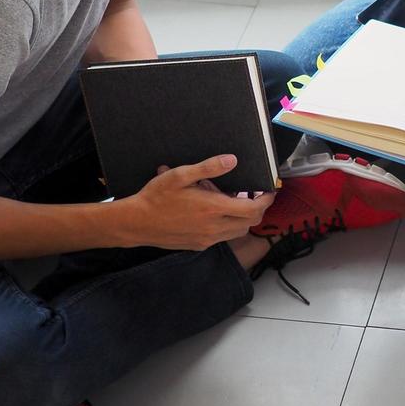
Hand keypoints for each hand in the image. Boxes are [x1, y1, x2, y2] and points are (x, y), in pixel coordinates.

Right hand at [124, 155, 274, 250]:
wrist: (136, 223)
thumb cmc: (156, 198)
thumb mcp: (181, 175)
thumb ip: (208, 167)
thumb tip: (232, 160)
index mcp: (213, 209)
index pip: (253, 210)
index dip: (266, 200)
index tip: (268, 191)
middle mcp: (214, 228)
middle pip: (250, 223)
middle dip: (256, 208)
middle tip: (250, 193)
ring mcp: (206, 239)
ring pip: (237, 231)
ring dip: (241, 218)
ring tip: (229, 200)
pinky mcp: (198, 245)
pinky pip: (222, 237)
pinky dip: (227, 225)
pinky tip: (212, 212)